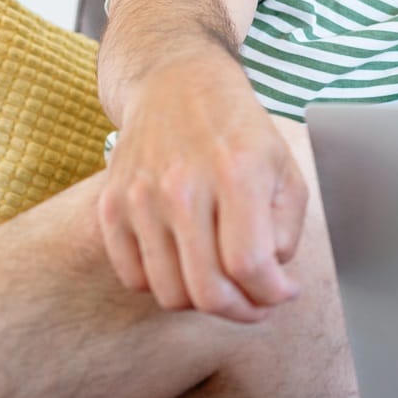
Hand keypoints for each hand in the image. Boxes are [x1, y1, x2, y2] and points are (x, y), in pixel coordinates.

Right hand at [96, 60, 306, 322]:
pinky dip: (164, 285)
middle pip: (206, 290)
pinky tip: (187, 263)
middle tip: (257, 305)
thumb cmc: (239, 131)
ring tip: (224, 282)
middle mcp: (184, 187)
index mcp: (237, 174)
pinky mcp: (110, 208)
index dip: (271, 293)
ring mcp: (141, 199)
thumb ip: (286, 227)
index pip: (249, 264)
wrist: (177, 86)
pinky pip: (134, 279)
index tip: (283, 293)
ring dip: (202, 302)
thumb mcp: (285, 167)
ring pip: (169, 293)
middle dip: (241, 311)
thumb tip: (271, 277)